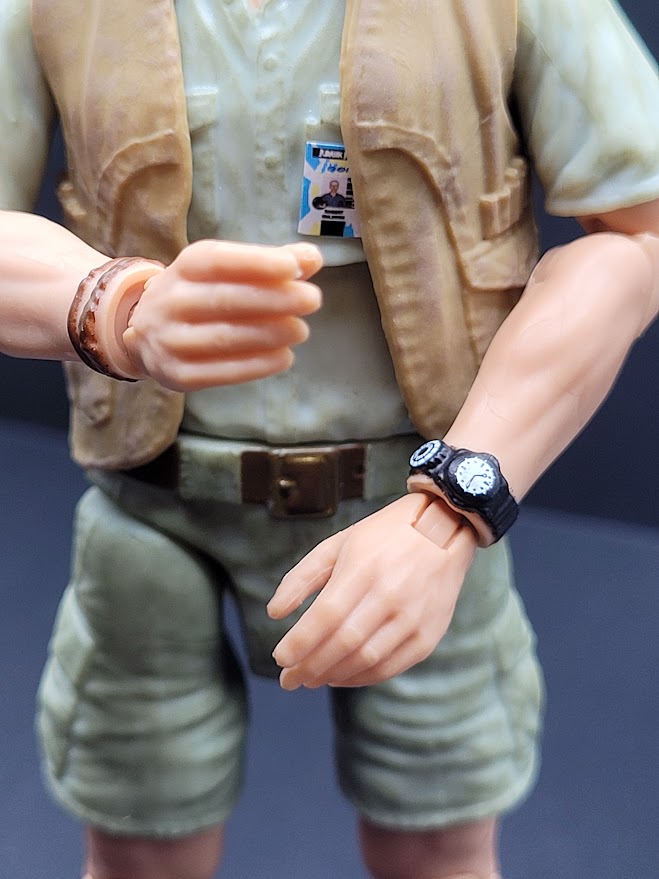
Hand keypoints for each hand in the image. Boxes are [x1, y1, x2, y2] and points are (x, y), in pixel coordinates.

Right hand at [123, 240, 321, 389]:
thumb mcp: (227, 272)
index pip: (218, 261)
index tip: (294, 267)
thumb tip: (312, 258)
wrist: (147, 334)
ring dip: (269, 334)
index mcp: (184, 268)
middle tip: (312, 300)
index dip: (256, 263)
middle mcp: (170, 302)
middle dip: (273, 299)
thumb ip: (270, 264)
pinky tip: (284, 357)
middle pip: (225, 299)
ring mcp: (170, 340)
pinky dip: (258, 365)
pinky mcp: (178, 374)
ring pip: (224, 338)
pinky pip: (222, 372)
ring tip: (300, 330)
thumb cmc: (202, 296)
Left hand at [267, 493, 477, 688]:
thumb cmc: (383, 537)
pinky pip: (390, 668)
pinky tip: (340, 676)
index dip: (299, 643)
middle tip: (289, 679)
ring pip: (366, 661)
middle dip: (309, 667)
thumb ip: (303, 577)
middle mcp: (391, 595)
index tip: (279, 658)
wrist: (445, 530)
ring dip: (332, 676)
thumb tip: (274, 613)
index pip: (325, 617)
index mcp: (364, 568)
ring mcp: (413, 619)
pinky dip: (360, 678)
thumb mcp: (339, 543)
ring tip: (311, 679)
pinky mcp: (428, 636)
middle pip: (343, 644)